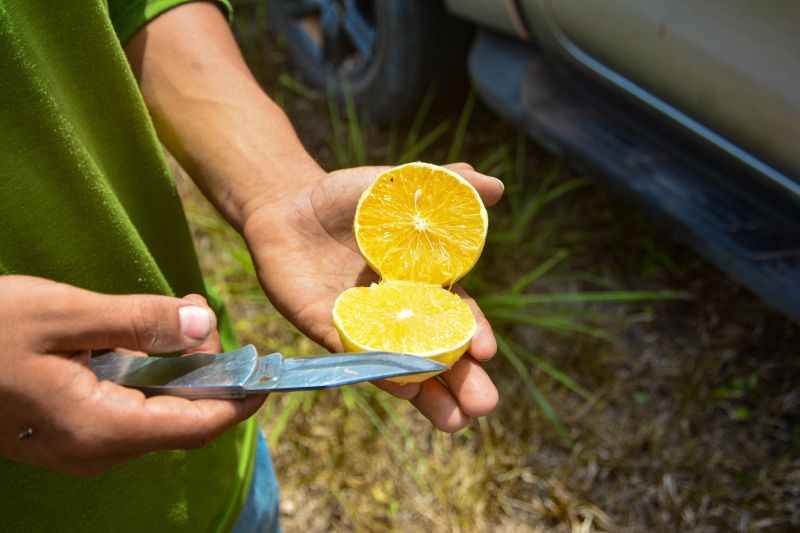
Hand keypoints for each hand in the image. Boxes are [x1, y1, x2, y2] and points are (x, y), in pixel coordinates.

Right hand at [0, 276, 264, 475]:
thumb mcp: (64, 313)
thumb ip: (139, 322)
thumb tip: (205, 326)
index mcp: (100, 428)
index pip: (199, 425)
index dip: (242, 399)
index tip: (269, 370)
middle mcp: (97, 451)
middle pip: (182, 421)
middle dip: (209, 374)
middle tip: (206, 319)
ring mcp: (82, 448)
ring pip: (158, 416)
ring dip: (178, 372)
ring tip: (179, 321)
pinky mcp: (71, 435)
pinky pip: (131, 412)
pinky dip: (150, 378)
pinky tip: (141, 342)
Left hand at [243, 163, 503, 431]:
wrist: (290, 205)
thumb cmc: (351, 198)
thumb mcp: (402, 186)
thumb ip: (446, 186)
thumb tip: (495, 187)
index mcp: (425, 283)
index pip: (458, 317)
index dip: (475, 334)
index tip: (487, 350)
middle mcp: (401, 312)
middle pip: (439, 354)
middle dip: (464, 382)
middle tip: (484, 405)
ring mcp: (366, 326)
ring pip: (403, 368)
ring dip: (429, 397)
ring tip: (454, 422)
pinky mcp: (329, 330)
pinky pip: (356, 356)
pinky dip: (377, 372)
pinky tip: (399, 391)